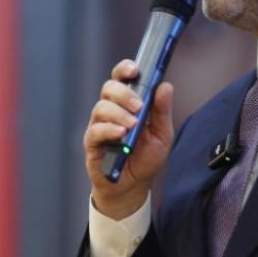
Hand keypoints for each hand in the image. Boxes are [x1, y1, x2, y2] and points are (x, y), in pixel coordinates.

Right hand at [84, 59, 174, 219]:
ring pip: (101, 107)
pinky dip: (108, 130)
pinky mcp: (92, 144)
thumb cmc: (145, 158)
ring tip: (132, 126)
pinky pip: (95, 131)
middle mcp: (110, 111)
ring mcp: (99, 126)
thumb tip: (165, 86)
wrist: (133, 187)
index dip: (125, 69)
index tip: (135, 70)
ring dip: (119, 114)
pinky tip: (120, 135)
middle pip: (108, 88)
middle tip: (139, 107)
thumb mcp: (162, 134)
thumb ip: (162, 111)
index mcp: (126, 103)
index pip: (121, 78)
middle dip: (124, 94)